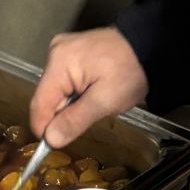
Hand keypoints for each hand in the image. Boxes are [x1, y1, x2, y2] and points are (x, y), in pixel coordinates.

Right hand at [29, 28, 148, 146]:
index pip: (39, 105)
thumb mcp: (105, 101)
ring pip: (55, 92)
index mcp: (59, 63)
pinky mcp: (70, 53)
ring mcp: (61, 51)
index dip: (45, 128)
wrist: (150, 45)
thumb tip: (50, 140)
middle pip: (46, 98)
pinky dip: (75, 94)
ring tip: (93, 103)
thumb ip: (75, 121)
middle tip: (88, 118)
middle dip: (62, 115)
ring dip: (70, 105)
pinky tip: (91, 93)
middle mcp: (54, 54)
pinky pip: (64, 82)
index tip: (57, 144)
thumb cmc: (130, 72)